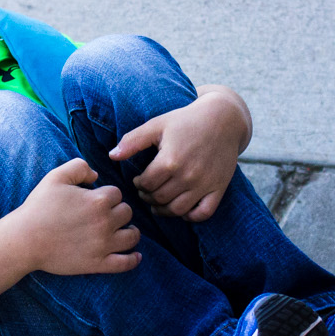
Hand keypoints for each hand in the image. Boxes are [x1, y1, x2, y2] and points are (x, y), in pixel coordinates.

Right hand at [10, 158, 142, 275]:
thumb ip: (79, 167)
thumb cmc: (38, 207)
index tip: (95, 200)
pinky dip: (133, 259)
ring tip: (124, 231)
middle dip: (118, 212)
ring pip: (132, 236)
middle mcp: (105, 222)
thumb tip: (96, 175)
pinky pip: (125, 263)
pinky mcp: (98, 264)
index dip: (107, 195)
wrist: (25, 239)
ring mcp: (103, 245)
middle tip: (106, 215)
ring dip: (130, 232)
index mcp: (98, 200)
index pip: (116, 194)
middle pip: (127, 213)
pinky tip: (135, 255)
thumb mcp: (56, 177)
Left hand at [111, 89, 248, 221]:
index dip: (138, 184)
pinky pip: (203, 213)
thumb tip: (112, 156)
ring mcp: (204, 184)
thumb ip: (132, 141)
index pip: (146, 185)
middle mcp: (188, 175)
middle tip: (146, 191)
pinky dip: (191, 216)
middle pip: (160, 199)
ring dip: (164, 210)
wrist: (223, 119)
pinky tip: (182, 208)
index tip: (138, 180)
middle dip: (148, 197)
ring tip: (158, 202)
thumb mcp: (157, 124)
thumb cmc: (186, 120)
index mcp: (170, 160)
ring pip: (178, 210)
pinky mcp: (219, 188)